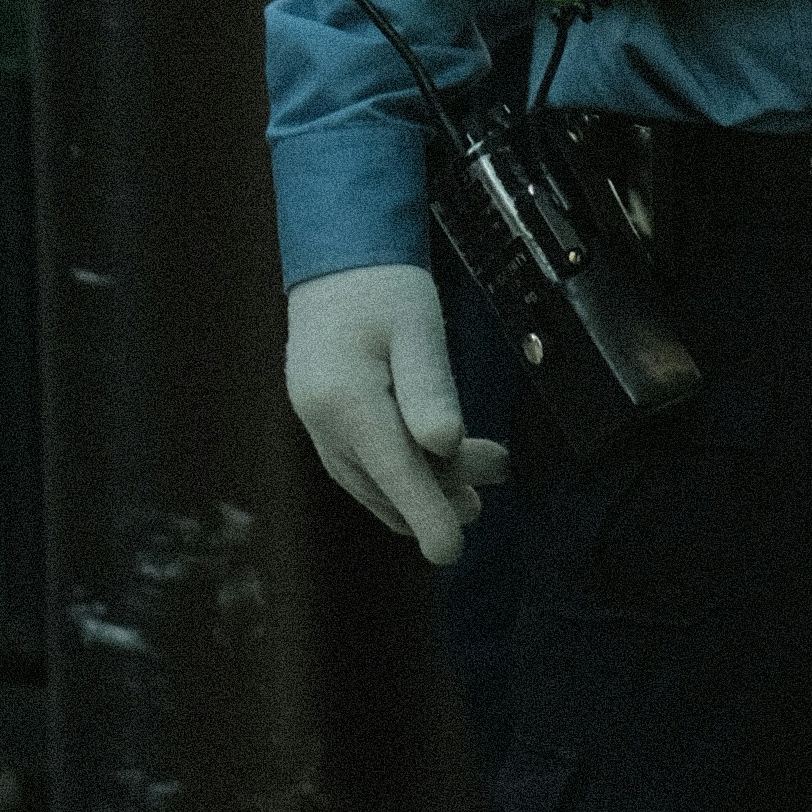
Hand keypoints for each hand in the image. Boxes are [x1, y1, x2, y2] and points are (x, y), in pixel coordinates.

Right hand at [285, 266, 505, 565]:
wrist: (337, 258)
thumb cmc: (383, 287)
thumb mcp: (419, 326)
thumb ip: (430, 389)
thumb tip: (444, 446)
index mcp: (346, 398)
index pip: (394, 471)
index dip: (427, 515)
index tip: (451, 553)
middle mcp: (322, 420)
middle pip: (387, 482)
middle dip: (441, 493)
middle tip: (495, 473)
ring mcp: (316, 423)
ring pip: (374, 480)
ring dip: (426, 484)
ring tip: (481, 473)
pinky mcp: (322, 421)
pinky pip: (362, 466)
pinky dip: (401, 473)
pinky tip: (434, 463)